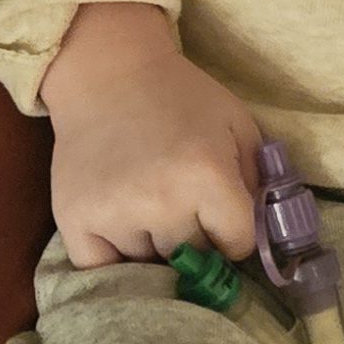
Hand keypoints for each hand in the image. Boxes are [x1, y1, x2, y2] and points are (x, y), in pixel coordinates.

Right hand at [42, 10, 265, 269]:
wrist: (108, 73)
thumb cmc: (180, 98)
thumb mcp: (237, 126)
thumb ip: (260, 182)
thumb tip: (269, 240)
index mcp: (207, 176)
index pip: (238, 245)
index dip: (236, 232)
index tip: (224, 215)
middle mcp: (160, 200)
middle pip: (194, 259)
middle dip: (197, 240)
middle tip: (186, 207)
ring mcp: (113, 213)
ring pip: (150, 266)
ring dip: (156, 248)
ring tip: (151, 206)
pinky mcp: (74, 219)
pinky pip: (102, 270)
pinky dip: (115, 260)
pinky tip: (124, 229)